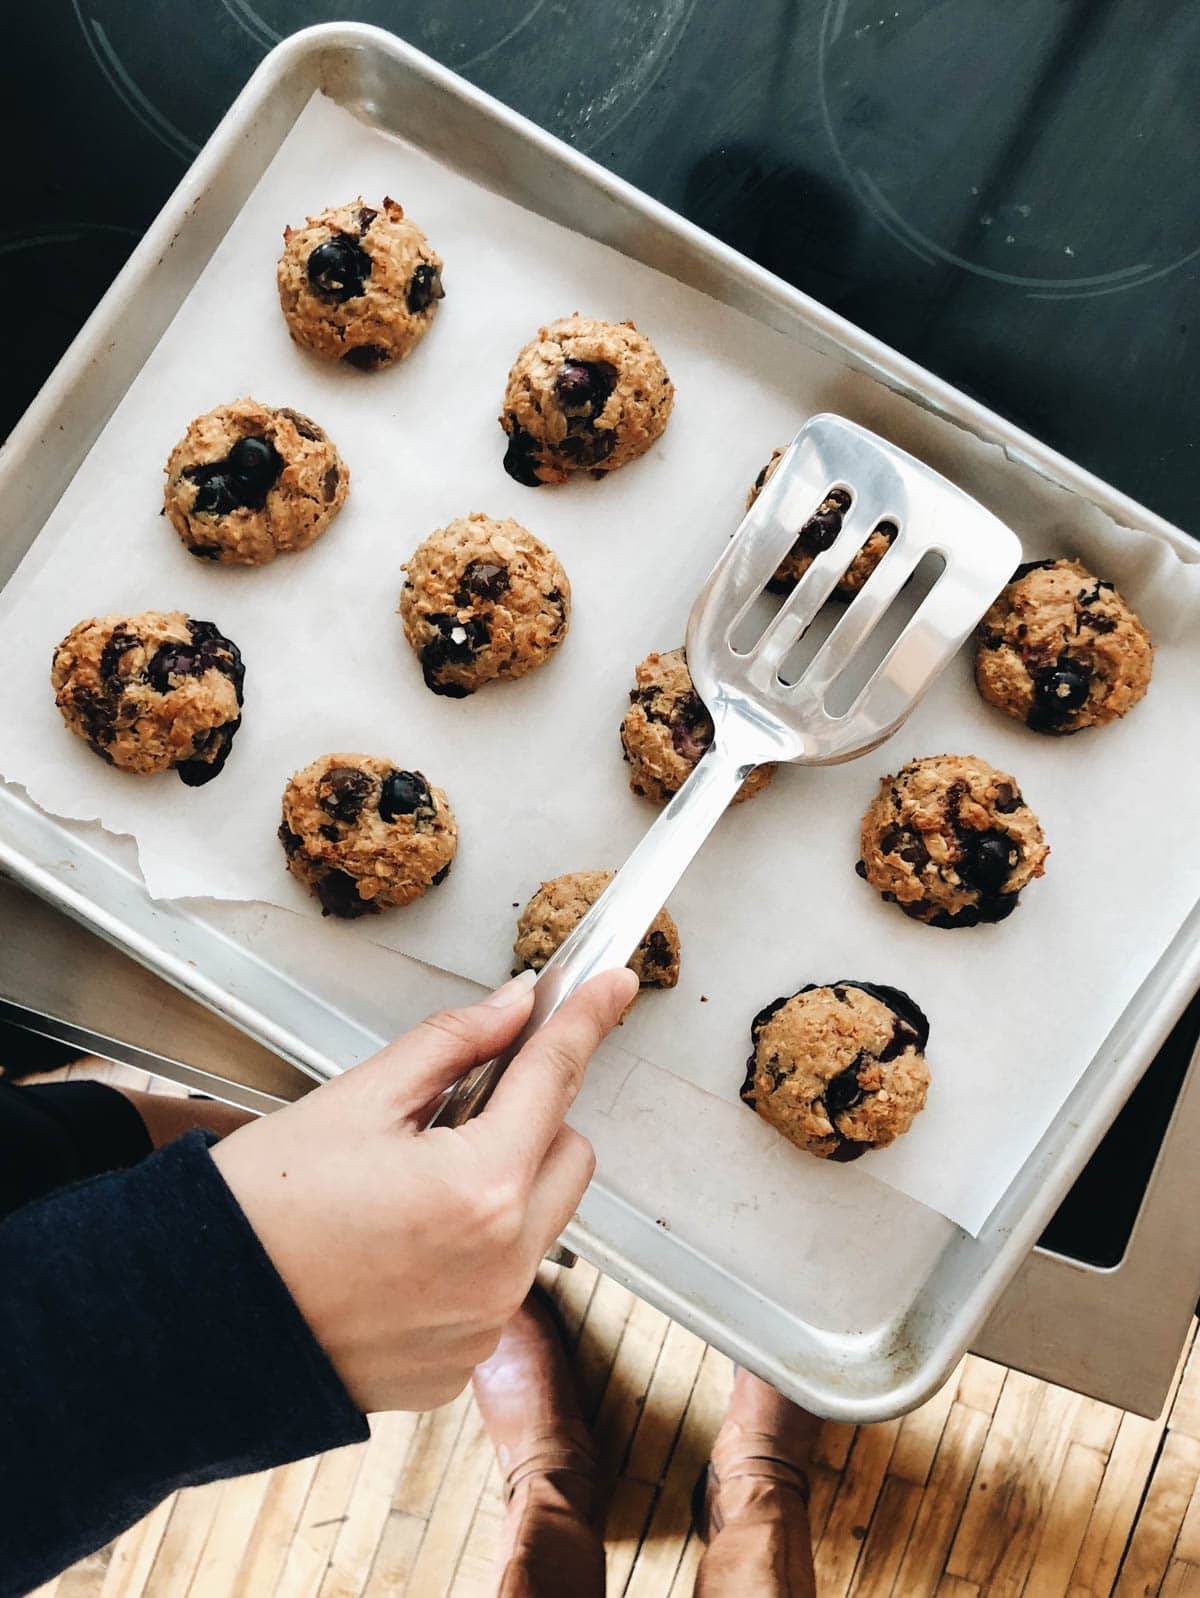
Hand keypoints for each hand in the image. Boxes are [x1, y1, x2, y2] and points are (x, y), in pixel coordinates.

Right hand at [211, 966, 636, 1413]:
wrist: (187, 1326)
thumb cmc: (258, 1211)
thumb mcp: (354, 1101)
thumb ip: (451, 1046)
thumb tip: (513, 1007)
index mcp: (480, 1189)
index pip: (555, 1079)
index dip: (585, 1020)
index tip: (614, 985)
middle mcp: (500, 1267)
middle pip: (566, 1157)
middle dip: (529, 1120)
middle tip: (454, 1110)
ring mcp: (482, 1325)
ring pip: (537, 1224)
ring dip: (501, 1190)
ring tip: (409, 1187)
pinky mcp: (457, 1364)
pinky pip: (497, 1286)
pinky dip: (469, 1256)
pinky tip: (397, 1249)